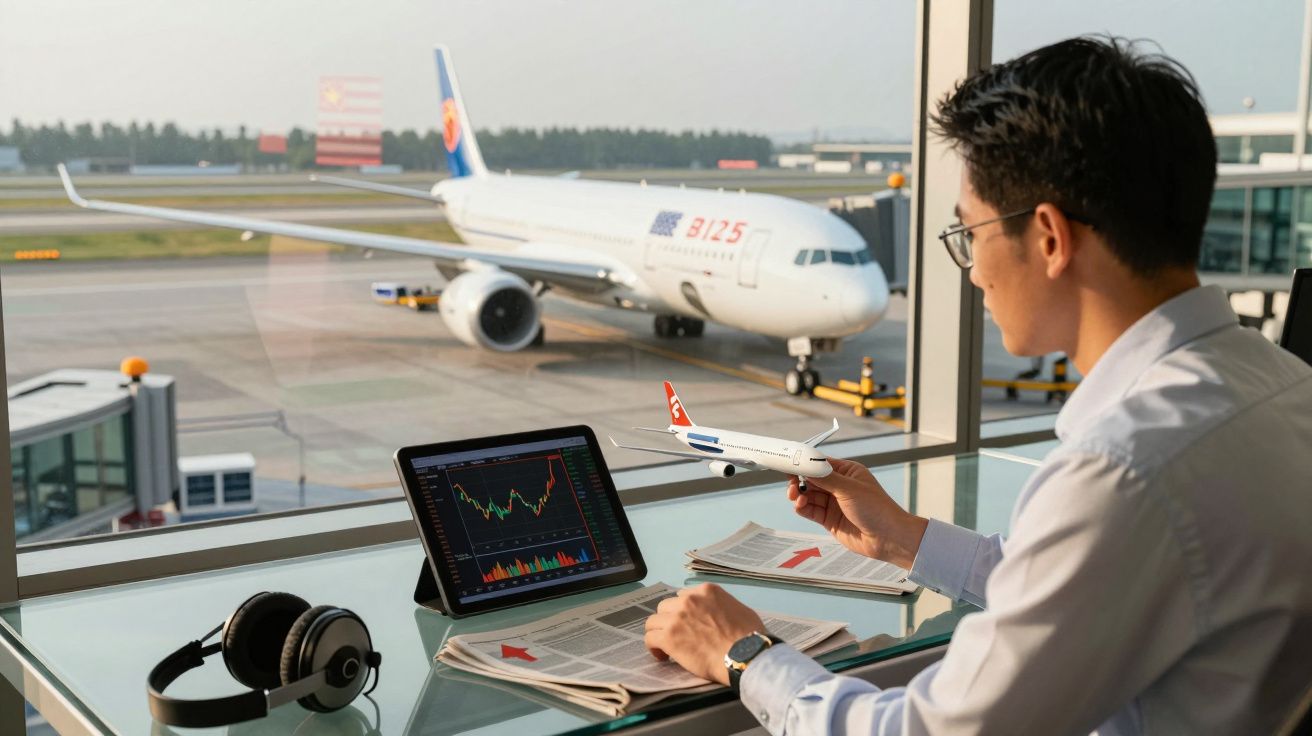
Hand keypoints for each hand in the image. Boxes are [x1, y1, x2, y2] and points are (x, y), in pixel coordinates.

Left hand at [643, 583, 766, 684]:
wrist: (744, 655)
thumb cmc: (749, 636)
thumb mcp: (739, 609)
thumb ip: (722, 607)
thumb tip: (719, 615)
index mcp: (706, 591)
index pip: (683, 596)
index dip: (683, 612)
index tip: (686, 624)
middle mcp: (689, 599)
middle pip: (665, 607)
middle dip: (669, 620)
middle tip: (676, 635)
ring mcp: (677, 617)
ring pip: (653, 621)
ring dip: (659, 633)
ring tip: (666, 646)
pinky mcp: (669, 636)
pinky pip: (650, 638)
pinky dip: (654, 648)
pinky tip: (663, 656)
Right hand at [790, 457, 927, 569]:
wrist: (888, 539)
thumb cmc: (877, 509)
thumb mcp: (849, 489)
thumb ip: (825, 478)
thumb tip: (805, 466)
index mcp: (847, 472)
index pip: (821, 463)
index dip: (804, 463)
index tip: (789, 463)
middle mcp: (839, 486)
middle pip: (811, 479)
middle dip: (799, 480)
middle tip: (790, 484)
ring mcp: (834, 503)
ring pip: (809, 495)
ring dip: (799, 495)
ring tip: (796, 497)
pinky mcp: (829, 520)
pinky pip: (811, 510)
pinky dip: (802, 507)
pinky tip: (800, 506)